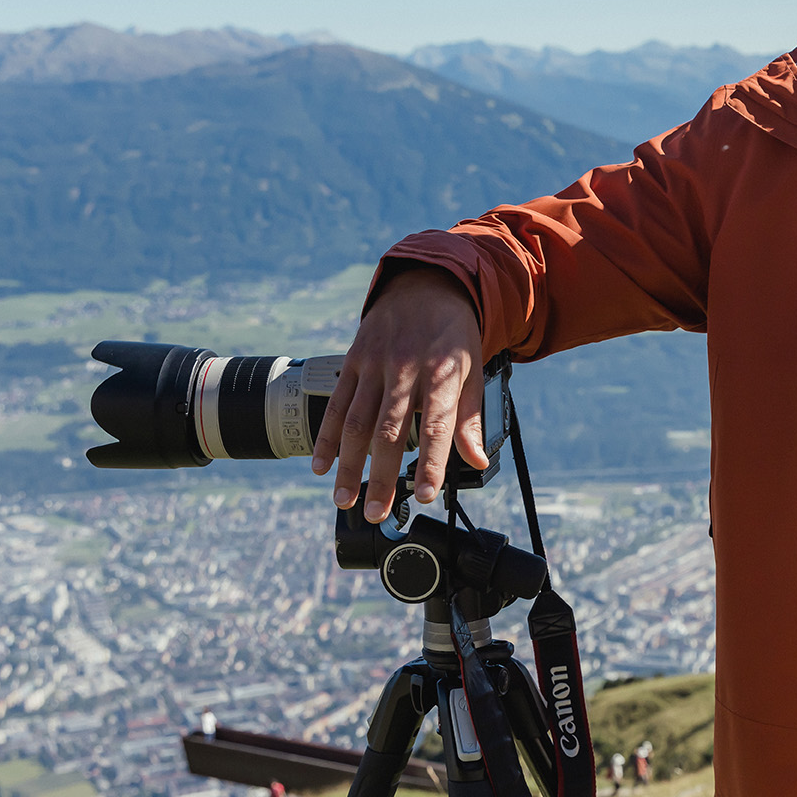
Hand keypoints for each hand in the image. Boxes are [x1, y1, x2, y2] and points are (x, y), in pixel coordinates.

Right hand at [309, 267, 493, 520]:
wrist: (425, 283)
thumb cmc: (453, 334)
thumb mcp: (473, 370)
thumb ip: (470, 418)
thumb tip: (476, 461)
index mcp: (443, 372)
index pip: (438, 425)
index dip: (432, 462)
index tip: (426, 495)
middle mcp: (406, 369)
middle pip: (390, 432)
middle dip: (382, 477)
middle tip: (377, 513)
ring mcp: (375, 364)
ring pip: (357, 422)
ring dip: (348, 465)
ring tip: (344, 500)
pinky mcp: (353, 360)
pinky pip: (337, 403)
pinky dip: (326, 437)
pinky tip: (320, 465)